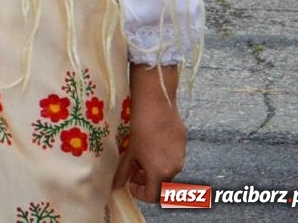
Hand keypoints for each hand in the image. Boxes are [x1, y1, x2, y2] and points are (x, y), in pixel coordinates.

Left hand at [113, 65, 184, 201]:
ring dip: (152, 168)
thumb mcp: (127, 150)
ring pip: (166, 169)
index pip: (153, 195)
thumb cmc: (138, 126)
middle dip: (144, 179)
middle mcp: (175, 167)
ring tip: (138, 153)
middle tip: (130, 167)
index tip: (129, 182)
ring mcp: (181, 155)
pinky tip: (149, 142)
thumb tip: (115, 185)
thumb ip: (122, 171)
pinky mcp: (183, 143)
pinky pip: (172, 156)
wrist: (156, 101)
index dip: (139, 192)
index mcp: (161, 172)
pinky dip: (160, 156)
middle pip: (160, 183)